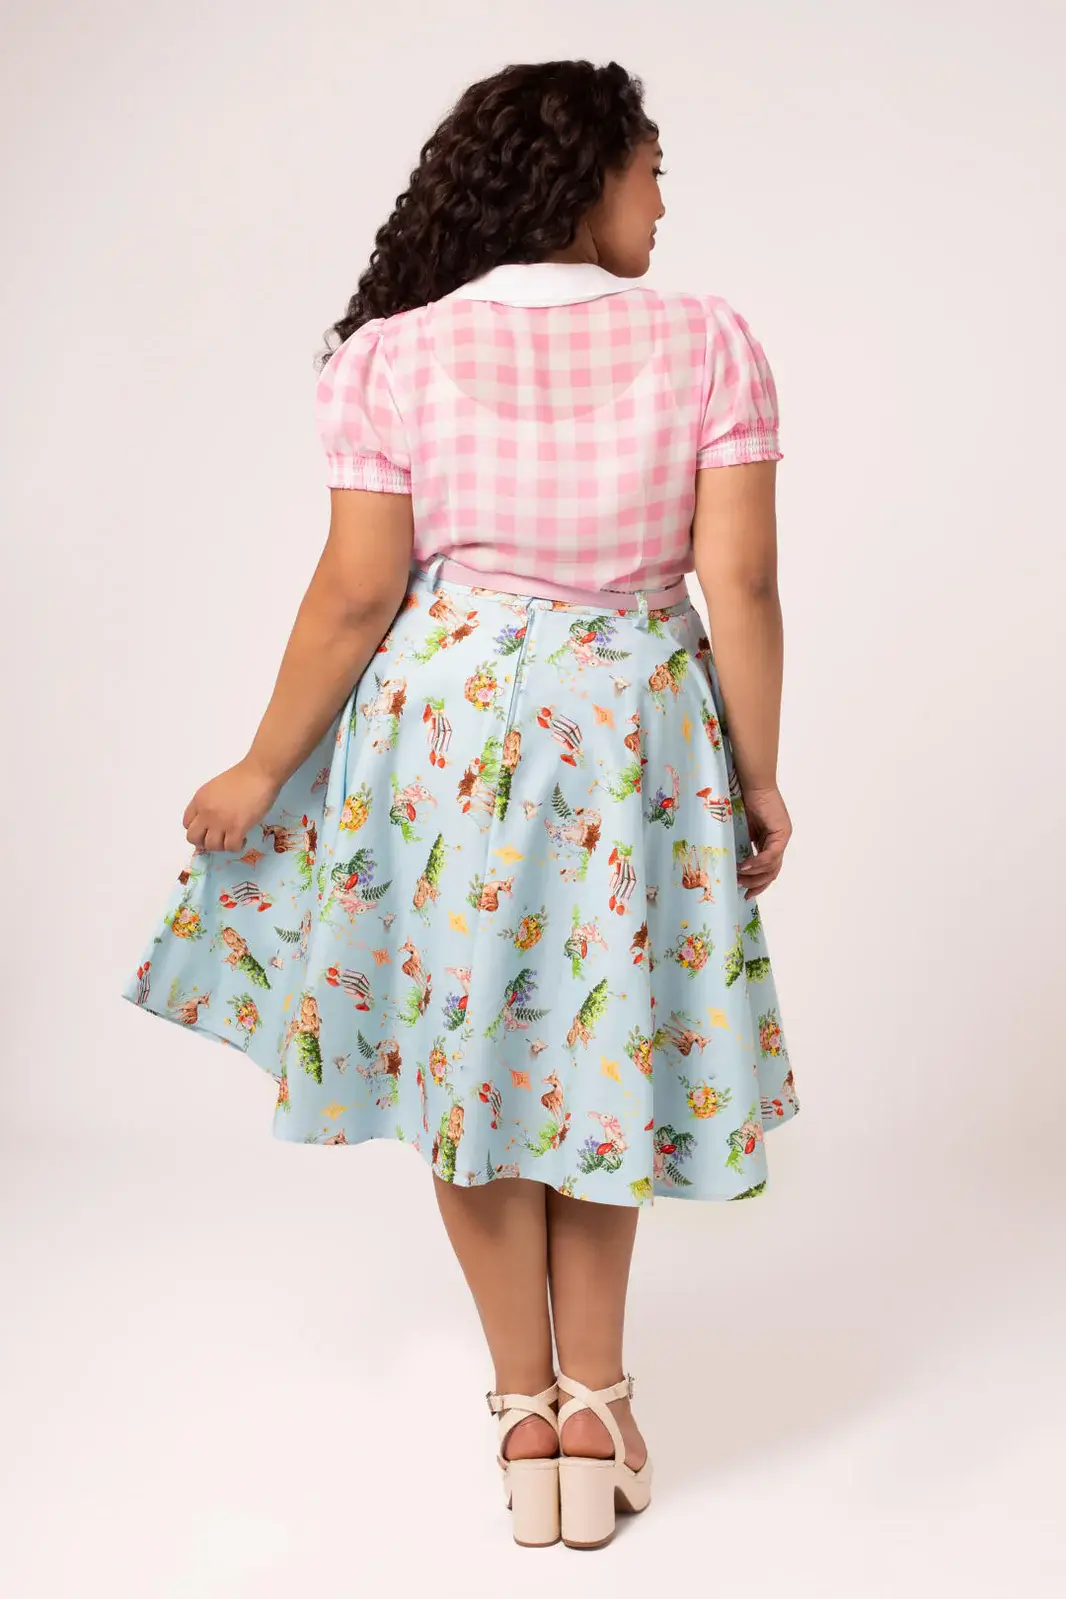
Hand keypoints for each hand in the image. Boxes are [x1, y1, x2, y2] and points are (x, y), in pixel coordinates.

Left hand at [183, 758, 280, 853]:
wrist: (259, 773)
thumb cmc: (243, 777)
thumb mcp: (216, 787)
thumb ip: (210, 803)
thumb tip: (214, 818)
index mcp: (199, 800)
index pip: (187, 823)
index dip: (198, 829)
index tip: (208, 829)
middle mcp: (206, 813)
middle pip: (193, 838)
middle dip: (204, 842)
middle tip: (218, 839)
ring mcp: (220, 822)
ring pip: (211, 846)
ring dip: (221, 846)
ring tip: (232, 838)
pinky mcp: (236, 828)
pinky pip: (230, 847)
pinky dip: (236, 846)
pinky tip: (243, 838)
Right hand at [737, 783, 791, 899]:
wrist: (752, 783)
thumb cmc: (744, 800)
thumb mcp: (742, 829)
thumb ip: (744, 845)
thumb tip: (734, 864)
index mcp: (771, 841)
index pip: (769, 869)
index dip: (758, 883)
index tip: (746, 892)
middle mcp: (780, 841)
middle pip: (773, 871)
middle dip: (757, 884)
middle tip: (743, 891)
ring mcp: (782, 837)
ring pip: (772, 866)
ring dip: (755, 875)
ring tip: (740, 878)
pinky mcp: (781, 832)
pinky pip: (771, 854)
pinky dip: (757, 863)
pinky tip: (745, 866)